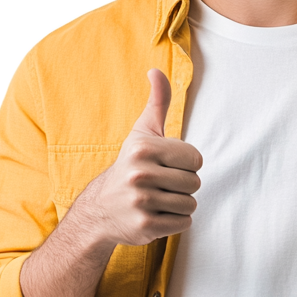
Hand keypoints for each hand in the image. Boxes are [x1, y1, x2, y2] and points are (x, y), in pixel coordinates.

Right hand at [81, 69, 202, 248]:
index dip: (187, 164)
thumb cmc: (129, 166)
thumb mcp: (141, 133)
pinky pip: (183, 224)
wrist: (101, 208)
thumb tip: (156, 70)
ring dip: (180, 205)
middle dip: (184, 186)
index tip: (168, 166)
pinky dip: (175, 222)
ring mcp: (142, 202)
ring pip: (190, 205)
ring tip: (159, 201)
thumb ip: (157, 103)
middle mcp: (140, 174)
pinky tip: (157, 215)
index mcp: (143, 148)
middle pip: (194, 183)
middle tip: (162, 186)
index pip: (195, 159)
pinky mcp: (145, 226)